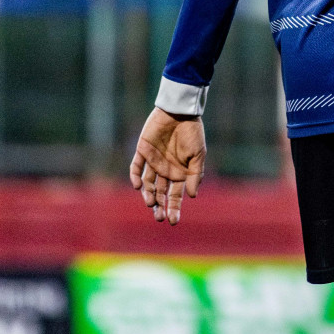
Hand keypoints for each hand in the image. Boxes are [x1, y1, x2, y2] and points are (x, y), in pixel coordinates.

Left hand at [129, 107, 205, 224]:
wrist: (180, 112)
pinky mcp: (142, 151)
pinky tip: (139, 185)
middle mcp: (165, 170)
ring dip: (148, 194)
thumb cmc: (192, 132)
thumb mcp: (198, 154)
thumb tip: (192, 196)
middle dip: (159, 206)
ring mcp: (153, 161)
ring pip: (148, 183)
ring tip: (150, 202)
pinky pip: (136, 167)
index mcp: (180, 172)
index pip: (175, 195)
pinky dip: (135, 176)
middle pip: (160, 193)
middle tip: (158, 218)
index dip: (173, 208)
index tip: (172, 221)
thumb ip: (194, 174)